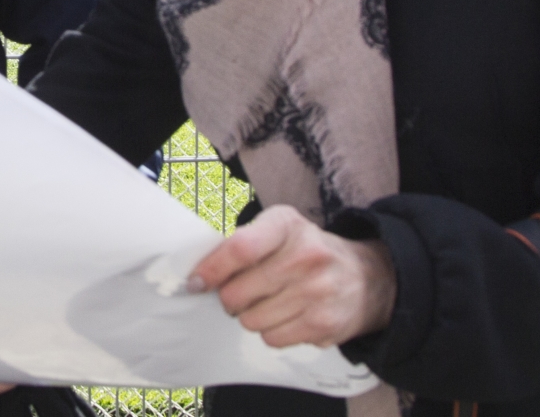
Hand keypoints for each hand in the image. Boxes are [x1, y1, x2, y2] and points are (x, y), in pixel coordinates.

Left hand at [188, 205, 396, 347]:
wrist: (368, 278)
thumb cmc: (309, 251)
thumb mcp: (280, 229)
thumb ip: (242, 243)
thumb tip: (201, 275)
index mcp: (287, 225)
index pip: (240, 249)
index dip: (211, 269)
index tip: (196, 282)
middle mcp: (306, 257)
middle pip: (239, 292)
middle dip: (230, 297)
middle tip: (239, 293)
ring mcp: (318, 293)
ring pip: (252, 320)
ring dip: (251, 316)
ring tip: (268, 302)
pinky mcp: (324, 325)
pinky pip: (273, 338)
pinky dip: (271, 331)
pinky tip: (286, 316)